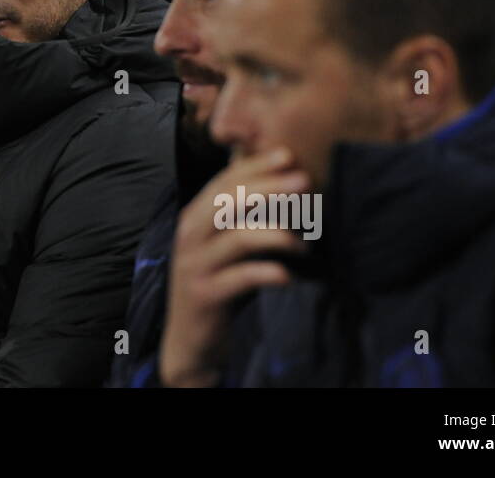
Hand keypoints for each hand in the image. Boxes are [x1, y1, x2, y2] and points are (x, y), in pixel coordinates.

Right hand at [159, 148, 308, 386]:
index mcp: (195, 218)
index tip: (288, 155)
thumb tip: (283, 185)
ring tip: (305, 243)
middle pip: (228, 202)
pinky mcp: (205, 294)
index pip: (224, 182)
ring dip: (275, 235)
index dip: (255, 166)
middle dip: (268, 188)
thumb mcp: (225, 247)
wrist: (191, 339)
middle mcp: (190, 236)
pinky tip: (288, 276)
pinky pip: (239, 278)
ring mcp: (195, 265)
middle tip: (304, 182)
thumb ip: (242, 219)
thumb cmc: (217, 284)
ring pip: (236, 238)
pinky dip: (266, 273)